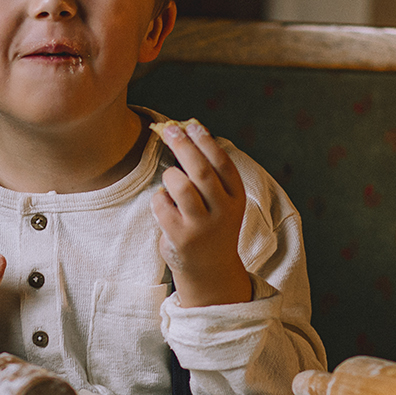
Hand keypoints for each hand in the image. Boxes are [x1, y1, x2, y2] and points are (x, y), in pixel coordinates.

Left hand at [150, 121, 252, 307]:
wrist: (210, 270)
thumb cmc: (211, 224)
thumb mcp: (221, 201)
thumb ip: (209, 173)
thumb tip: (185, 132)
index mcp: (237, 198)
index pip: (222, 163)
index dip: (206, 141)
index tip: (191, 124)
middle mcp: (223, 212)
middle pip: (201, 170)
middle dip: (183, 145)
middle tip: (169, 130)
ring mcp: (201, 226)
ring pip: (181, 186)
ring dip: (170, 175)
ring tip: (170, 177)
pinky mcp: (180, 238)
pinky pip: (161, 205)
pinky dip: (158, 198)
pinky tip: (163, 202)